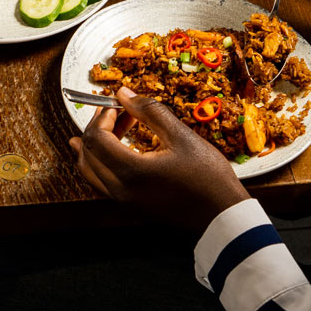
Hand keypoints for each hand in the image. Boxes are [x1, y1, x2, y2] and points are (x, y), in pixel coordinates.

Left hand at [69, 87, 248, 233]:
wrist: (222, 216)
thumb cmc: (208, 177)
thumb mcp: (181, 136)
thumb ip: (149, 111)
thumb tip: (123, 94)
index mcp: (132, 171)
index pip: (97, 138)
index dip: (102, 116)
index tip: (117, 104)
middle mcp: (121, 190)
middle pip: (87, 153)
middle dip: (97, 127)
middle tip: (114, 111)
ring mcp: (124, 201)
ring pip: (89, 171)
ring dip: (94, 146)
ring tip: (110, 126)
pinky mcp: (130, 206)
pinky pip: (100, 183)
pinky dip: (100, 163)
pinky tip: (112, 150)